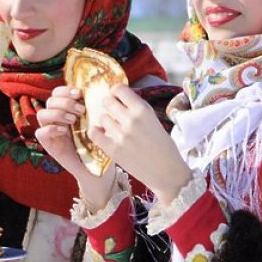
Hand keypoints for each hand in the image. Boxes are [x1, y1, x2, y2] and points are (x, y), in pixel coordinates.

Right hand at [36, 86, 117, 209]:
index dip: (66, 90)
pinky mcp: (49, 144)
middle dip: (64, 102)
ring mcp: (50, 131)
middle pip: (50, 100)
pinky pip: (40, 133)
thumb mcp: (98, 123)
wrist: (97, 168)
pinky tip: (64, 131)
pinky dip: (50, 129)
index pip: (58, 92)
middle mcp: (56, 118)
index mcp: (66, 110)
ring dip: (57, 113)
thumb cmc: (100, 144)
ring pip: (42, 114)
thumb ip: (95, 108)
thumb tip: (105, 90)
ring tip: (73, 120)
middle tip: (81, 110)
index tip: (80, 94)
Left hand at [90, 84, 191, 202]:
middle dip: (109, 106)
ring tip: (115, 129)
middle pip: (107, 101)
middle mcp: (131, 120)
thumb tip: (118, 96)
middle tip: (114, 113)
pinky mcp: (113, 150)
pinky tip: (103, 135)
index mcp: (143, 110)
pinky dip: (96, 132)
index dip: (116, 92)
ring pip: (101, 117)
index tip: (117, 97)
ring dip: (106, 122)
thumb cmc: (163, 146)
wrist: (167, 172)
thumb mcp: (153, 119)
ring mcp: (121, 135)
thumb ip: (136, 108)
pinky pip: (94, 133)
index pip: (119, 89)